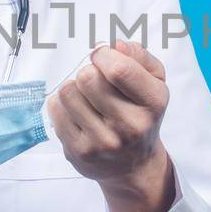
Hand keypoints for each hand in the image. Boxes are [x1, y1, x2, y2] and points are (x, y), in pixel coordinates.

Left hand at [46, 40, 176, 211]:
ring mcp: (103, 142)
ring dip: (74, 87)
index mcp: (153, 103)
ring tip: (87, 98)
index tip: (103, 57)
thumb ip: (139, 56)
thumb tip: (115, 45)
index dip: (103, 54)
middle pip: (88, 78)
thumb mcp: (154, 82)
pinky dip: (62, 104)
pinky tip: (77, 112)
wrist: (134, 166)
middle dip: (89, 71)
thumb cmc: (141, 115)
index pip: (119, 69)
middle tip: (96, 81)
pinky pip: (55, 109)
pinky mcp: (79, 151)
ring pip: (68, 91)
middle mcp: (130, 126)